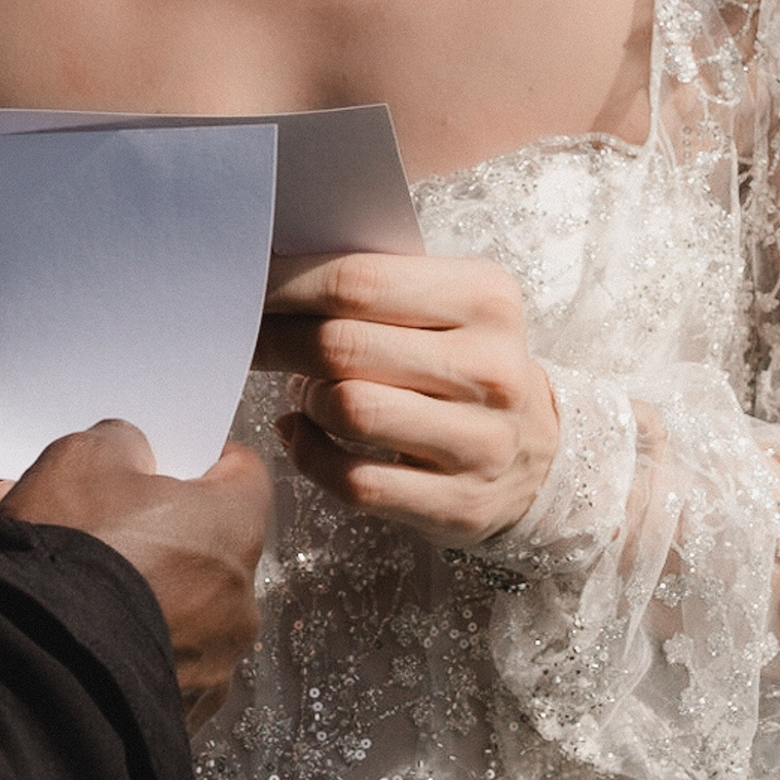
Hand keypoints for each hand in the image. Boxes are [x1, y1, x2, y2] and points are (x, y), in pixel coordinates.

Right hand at [0, 423, 270, 727]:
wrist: (29, 673)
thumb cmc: (74, 549)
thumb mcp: (86, 456)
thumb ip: (123, 442)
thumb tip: (133, 458)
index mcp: (235, 530)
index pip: (243, 473)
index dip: (201, 456)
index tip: (164, 456)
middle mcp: (237, 605)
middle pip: (194, 543)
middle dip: (135, 523)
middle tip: (75, 511)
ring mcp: (208, 670)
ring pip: (164, 606)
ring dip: (114, 584)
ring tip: (41, 571)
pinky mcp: (172, 720)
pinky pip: (144, 663)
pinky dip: (109, 643)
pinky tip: (48, 627)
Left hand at [257, 252, 560, 547]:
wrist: (537, 450)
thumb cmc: (465, 359)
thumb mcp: (447, 305)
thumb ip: (376, 284)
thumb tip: (269, 276)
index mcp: (486, 298)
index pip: (359, 281)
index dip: (286, 286)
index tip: (242, 288)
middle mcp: (491, 368)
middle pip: (344, 347)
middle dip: (278, 340)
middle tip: (247, 337)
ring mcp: (480, 442)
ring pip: (348, 411)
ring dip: (306, 399)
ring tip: (303, 389)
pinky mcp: (459, 504)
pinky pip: (355, 481)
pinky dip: (311, 455)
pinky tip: (304, 434)